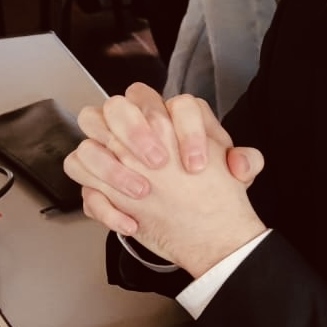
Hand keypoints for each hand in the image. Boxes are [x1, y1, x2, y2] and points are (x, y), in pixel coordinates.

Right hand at [63, 84, 266, 275]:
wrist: (199, 219)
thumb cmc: (211, 186)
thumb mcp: (236, 176)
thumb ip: (246, 162)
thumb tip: (240, 162)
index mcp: (176, 117)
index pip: (176, 104)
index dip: (188, 131)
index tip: (197, 165)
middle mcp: (140, 125)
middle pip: (118, 104)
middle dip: (135, 131)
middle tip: (157, 163)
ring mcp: (113, 148)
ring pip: (89, 131)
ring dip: (111, 164)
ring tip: (142, 193)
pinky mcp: (98, 179)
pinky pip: (80, 173)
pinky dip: (102, 202)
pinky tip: (130, 222)